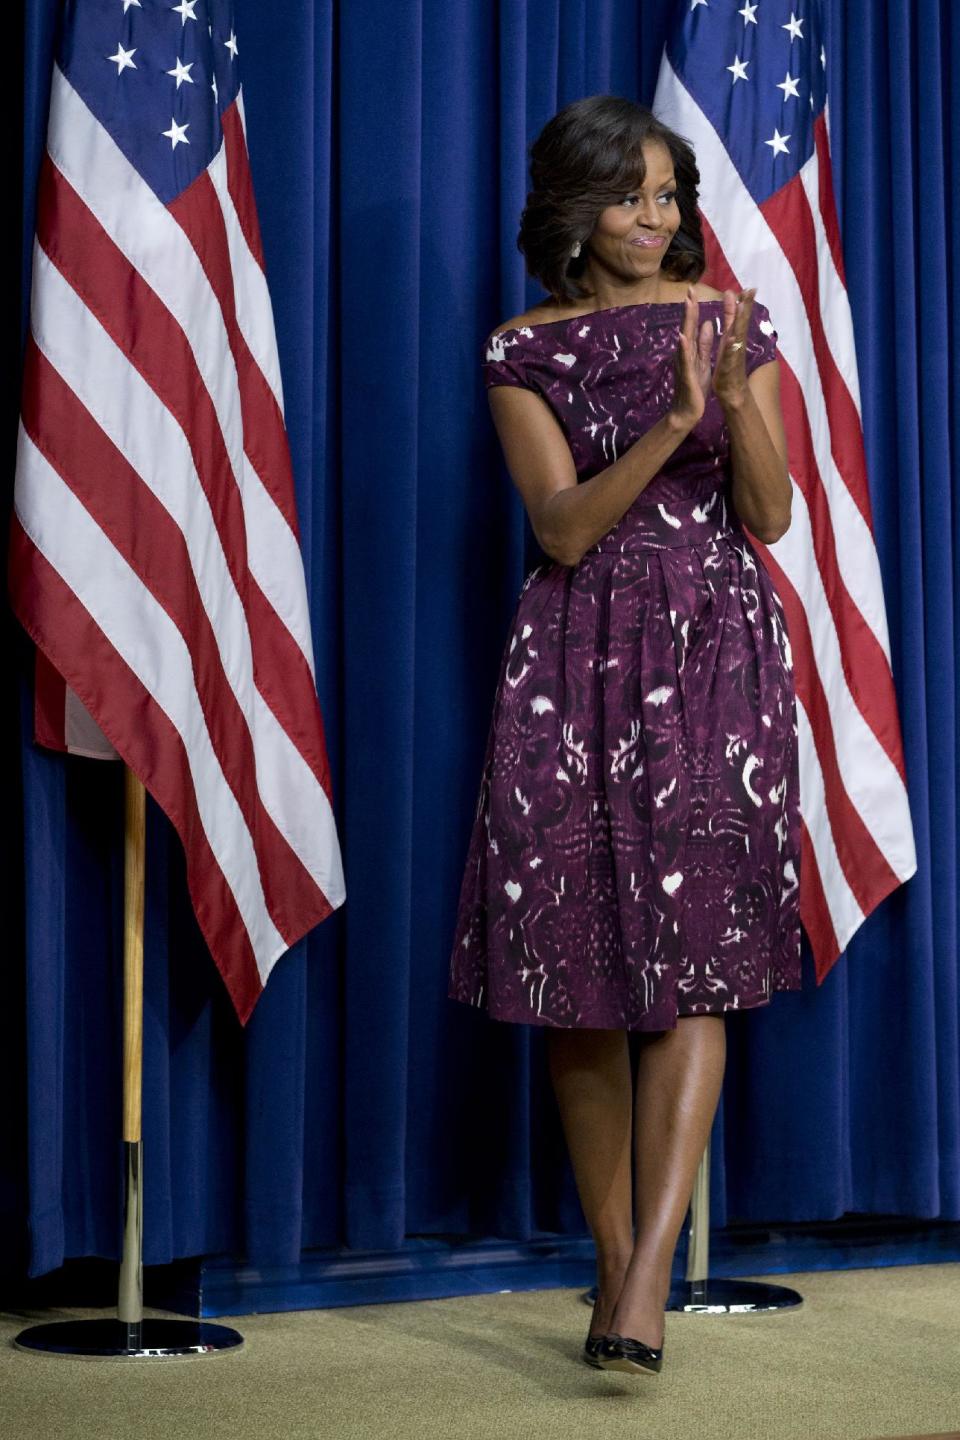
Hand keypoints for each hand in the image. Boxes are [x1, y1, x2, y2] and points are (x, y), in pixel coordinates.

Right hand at [669, 286, 718, 430]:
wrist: (687, 411)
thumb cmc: (694, 387)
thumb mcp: (702, 361)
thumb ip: (703, 343)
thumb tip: (707, 323)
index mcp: (690, 350)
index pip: (692, 325)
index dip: (693, 308)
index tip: (695, 290)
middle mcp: (684, 354)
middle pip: (687, 327)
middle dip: (689, 308)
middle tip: (690, 289)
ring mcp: (684, 363)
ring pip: (685, 339)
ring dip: (686, 322)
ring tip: (688, 305)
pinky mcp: (687, 375)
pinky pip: (685, 360)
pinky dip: (684, 348)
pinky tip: (683, 337)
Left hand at [712, 287, 755, 410]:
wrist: (731, 392)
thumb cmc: (729, 366)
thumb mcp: (728, 341)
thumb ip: (730, 322)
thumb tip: (731, 303)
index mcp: (734, 338)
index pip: (740, 317)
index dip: (744, 302)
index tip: (750, 287)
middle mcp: (737, 344)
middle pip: (742, 322)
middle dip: (746, 307)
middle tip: (751, 290)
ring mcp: (734, 355)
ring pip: (738, 336)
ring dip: (740, 322)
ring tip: (743, 308)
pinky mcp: (728, 366)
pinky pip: (729, 355)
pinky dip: (731, 346)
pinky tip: (732, 337)